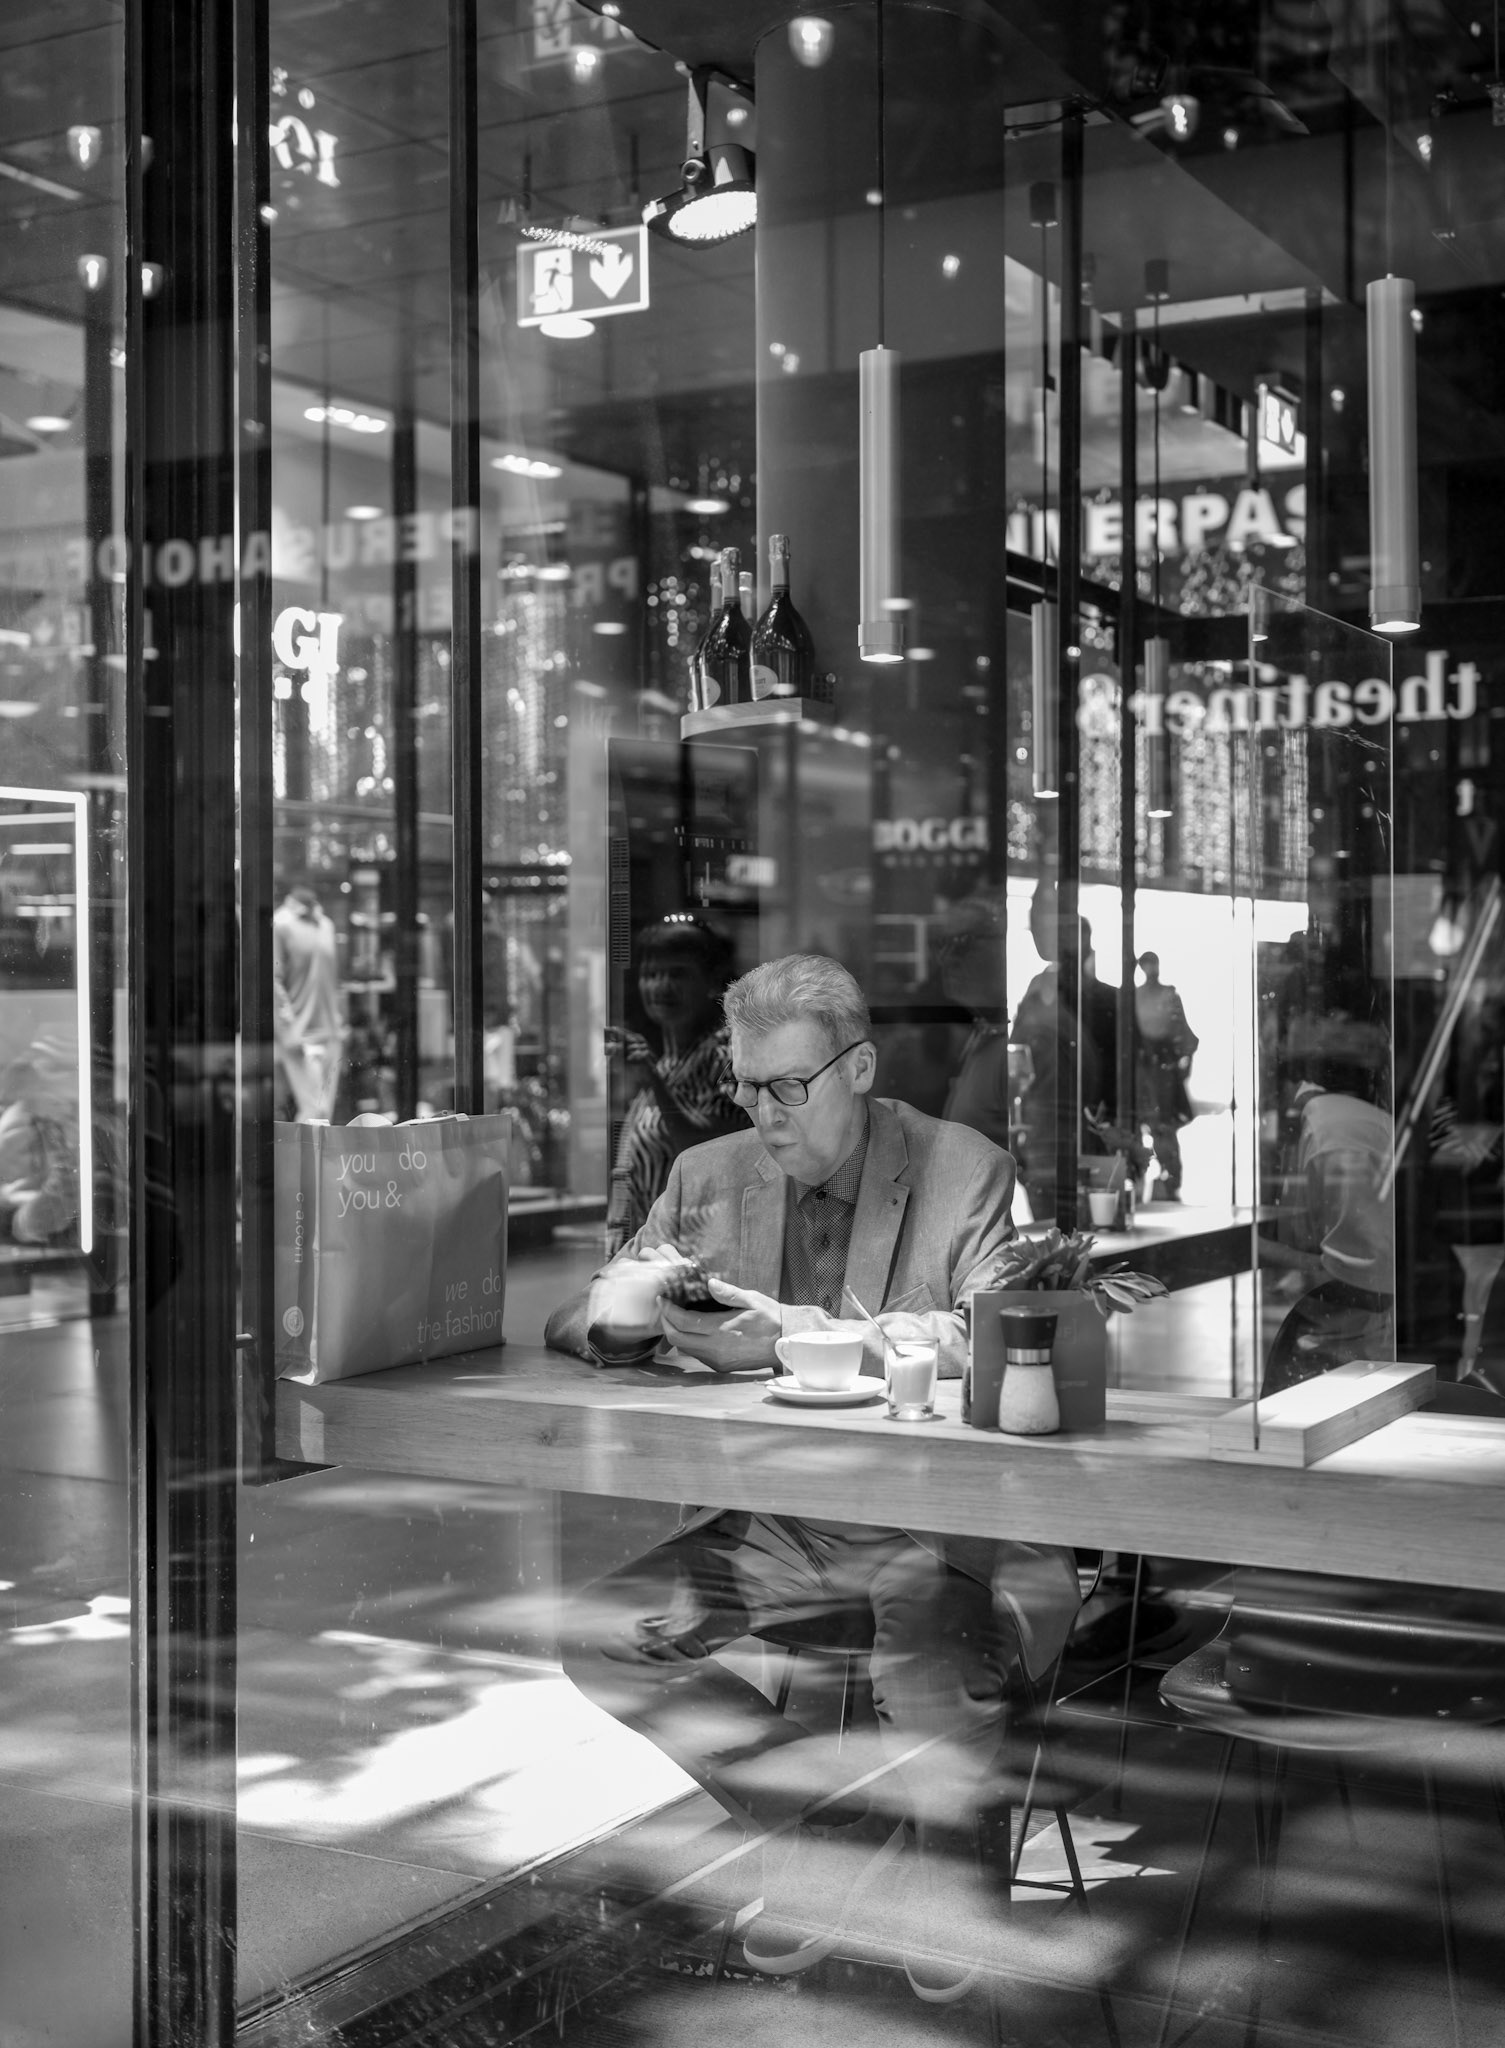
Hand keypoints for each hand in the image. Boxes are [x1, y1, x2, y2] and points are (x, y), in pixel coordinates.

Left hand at [659, 1277, 782, 1373]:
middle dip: (666, 1323)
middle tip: (664, 1309)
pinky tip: (693, 1331)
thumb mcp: (752, 1300)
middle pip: (677, 1339)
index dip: (668, 1311)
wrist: (787, 1343)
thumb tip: (710, 1284)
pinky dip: (689, 1343)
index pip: (684, 1322)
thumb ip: (728, 1293)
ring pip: (685, 1349)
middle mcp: (715, 1348)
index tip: (662, 1299)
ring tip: (676, 1318)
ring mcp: (717, 1360)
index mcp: (721, 1329)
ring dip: (676, 1334)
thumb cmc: (771, 1319)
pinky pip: (697, 1356)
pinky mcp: (721, 1367)